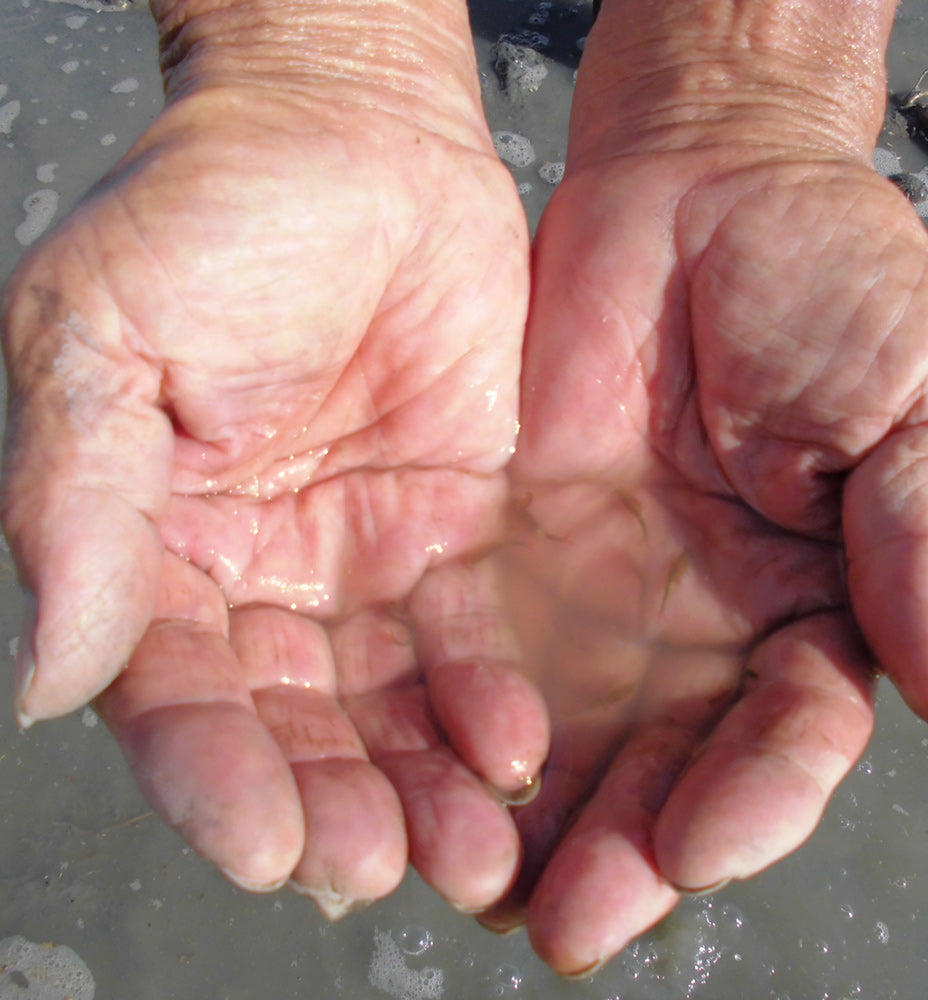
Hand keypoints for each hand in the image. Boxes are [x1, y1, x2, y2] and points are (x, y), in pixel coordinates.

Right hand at [1, 0, 546, 915]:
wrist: (353, 137)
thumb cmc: (215, 210)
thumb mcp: (103, 336)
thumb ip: (77, 506)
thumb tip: (47, 679)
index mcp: (155, 543)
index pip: (175, 692)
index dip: (213, 776)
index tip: (263, 846)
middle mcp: (259, 571)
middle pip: (291, 723)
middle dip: (334, 804)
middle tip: (380, 869)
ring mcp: (361, 556)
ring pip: (386, 702)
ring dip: (422, 784)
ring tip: (469, 853)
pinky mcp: (452, 527)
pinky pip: (472, 636)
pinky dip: (490, 700)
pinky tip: (513, 748)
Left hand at [481, 0, 927, 970]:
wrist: (698, 178)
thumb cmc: (823, 268)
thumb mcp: (911, 397)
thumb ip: (918, 545)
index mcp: (809, 598)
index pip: (787, 735)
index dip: (751, 800)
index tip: (696, 848)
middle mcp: (701, 615)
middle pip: (665, 762)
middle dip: (622, 848)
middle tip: (567, 925)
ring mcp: (601, 586)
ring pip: (568, 731)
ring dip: (532, 815)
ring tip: (487, 889)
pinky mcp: (513, 540)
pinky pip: (485, 641)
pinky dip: (461, 714)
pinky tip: (431, 773)